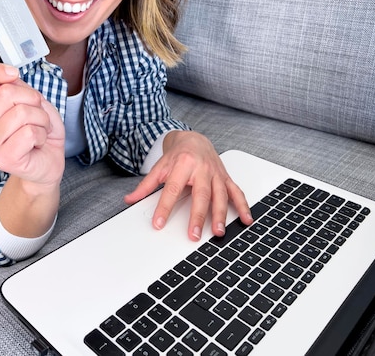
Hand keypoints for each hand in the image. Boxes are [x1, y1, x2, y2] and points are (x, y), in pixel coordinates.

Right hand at [0, 64, 64, 188]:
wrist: (50, 159)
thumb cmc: (42, 130)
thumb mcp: (35, 101)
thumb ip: (19, 87)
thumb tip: (10, 76)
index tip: (13, 74)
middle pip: (7, 93)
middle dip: (34, 101)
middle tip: (38, 116)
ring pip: (22, 113)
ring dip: (41, 120)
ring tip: (39, 130)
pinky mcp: (3, 158)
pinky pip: (29, 133)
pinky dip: (42, 134)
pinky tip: (38, 143)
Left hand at [125, 130, 252, 240]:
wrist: (194, 138)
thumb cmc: (178, 154)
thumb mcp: (160, 167)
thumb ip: (146, 185)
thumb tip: (129, 199)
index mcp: (182, 164)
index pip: (172, 189)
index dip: (164, 207)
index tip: (158, 224)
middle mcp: (201, 168)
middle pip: (200, 194)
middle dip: (198, 216)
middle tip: (193, 235)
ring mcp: (216, 173)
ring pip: (220, 195)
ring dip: (220, 215)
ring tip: (217, 232)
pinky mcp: (225, 178)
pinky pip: (236, 192)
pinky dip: (243, 206)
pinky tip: (246, 220)